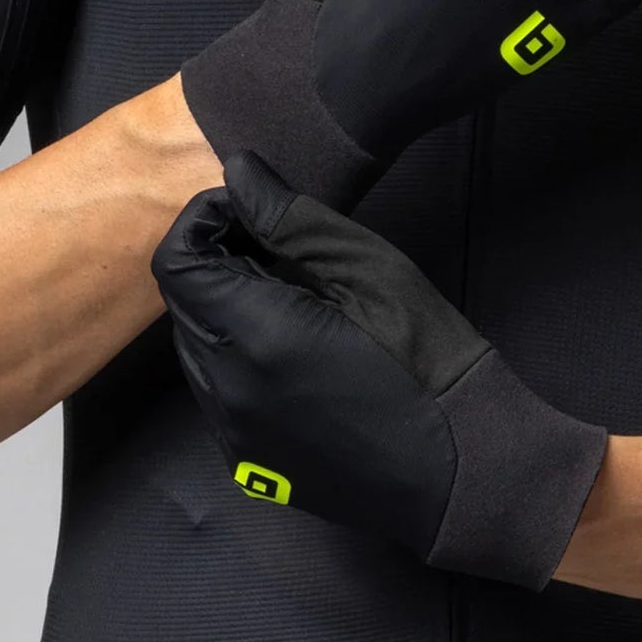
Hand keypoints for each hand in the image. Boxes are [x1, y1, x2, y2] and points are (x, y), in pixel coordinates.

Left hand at [152, 149, 610, 590]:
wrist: (464, 468)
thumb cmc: (425, 357)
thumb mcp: (367, 267)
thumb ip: (289, 218)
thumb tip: (236, 173)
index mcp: (253, 334)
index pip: (177, 260)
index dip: (204, 222)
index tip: (253, 210)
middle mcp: (226, 389)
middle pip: (181, 303)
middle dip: (217, 261)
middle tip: (282, 248)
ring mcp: (232, 432)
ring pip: (196, 347)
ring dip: (225, 308)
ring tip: (295, 297)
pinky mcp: (247, 460)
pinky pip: (216, 390)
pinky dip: (238, 354)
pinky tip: (297, 348)